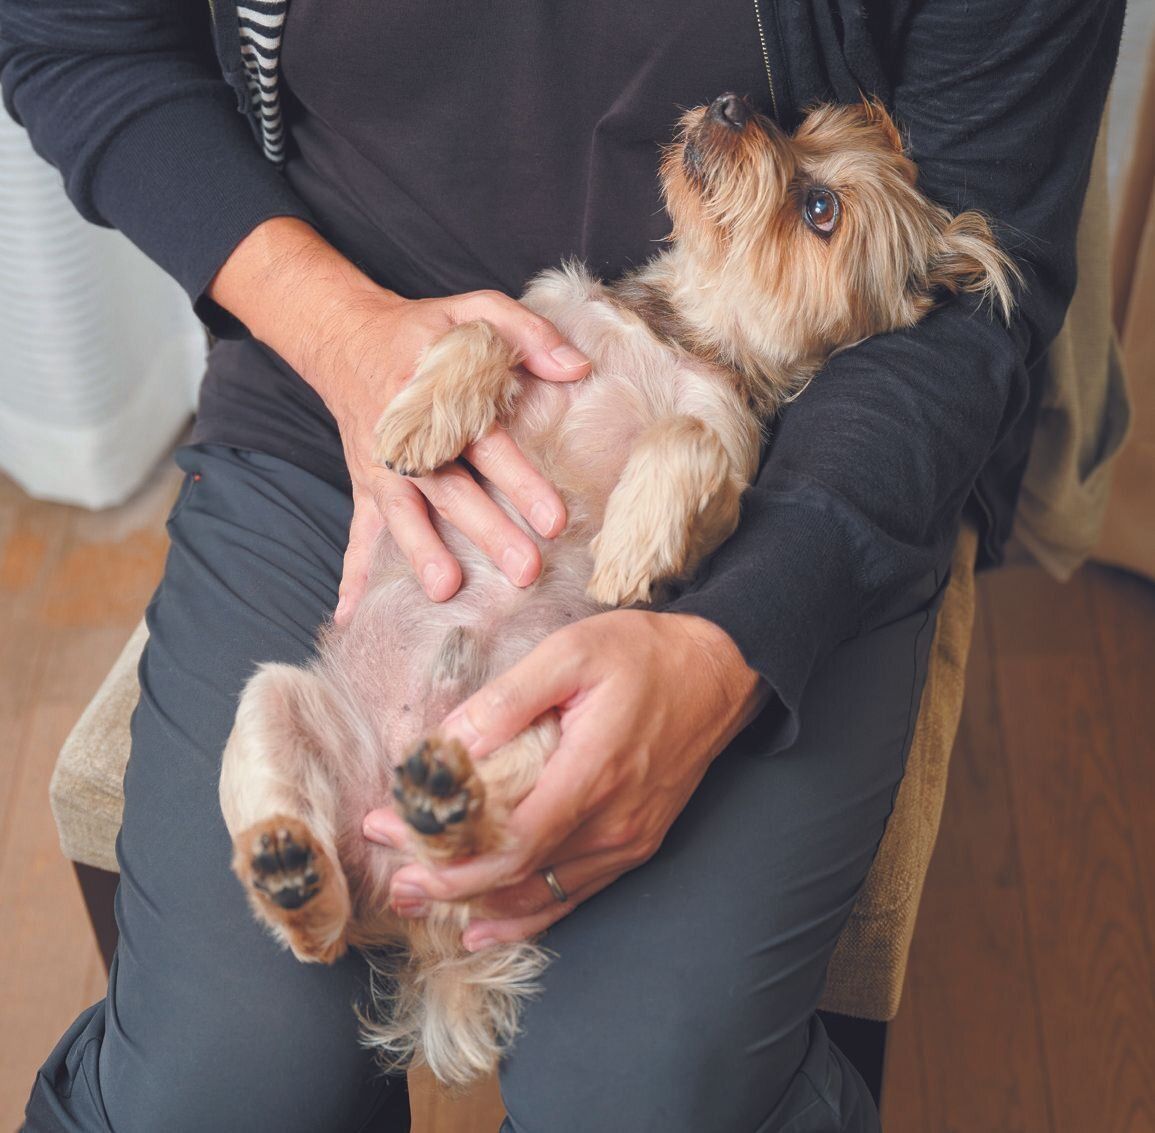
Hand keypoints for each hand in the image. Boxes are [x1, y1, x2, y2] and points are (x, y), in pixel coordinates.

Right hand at [208, 218, 590, 621]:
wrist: (346, 337)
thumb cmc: (424, 332)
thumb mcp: (475, 311)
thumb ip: (528, 334)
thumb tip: (578, 369)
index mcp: (441, 398)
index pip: (489, 444)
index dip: (521, 482)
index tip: (555, 520)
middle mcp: (409, 438)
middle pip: (451, 489)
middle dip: (487, 531)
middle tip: (523, 569)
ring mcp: (381, 466)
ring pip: (405, 514)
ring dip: (423, 552)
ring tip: (447, 589)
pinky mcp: (365, 486)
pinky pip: (358, 531)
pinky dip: (352, 572)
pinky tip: (351, 614)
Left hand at [363, 610, 764, 947]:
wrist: (720, 672)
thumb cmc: (644, 654)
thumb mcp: (571, 653)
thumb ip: (507, 700)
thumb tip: (446, 744)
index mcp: (591, 773)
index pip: (508, 845)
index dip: (445, 856)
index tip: (391, 836)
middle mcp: (611, 824)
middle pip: (515, 876)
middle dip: (444, 882)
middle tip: (392, 878)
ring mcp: (627, 841)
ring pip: (542, 896)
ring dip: (478, 902)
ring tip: (420, 899)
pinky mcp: (636, 844)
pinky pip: (573, 893)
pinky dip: (527, 913)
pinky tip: (488, 922)